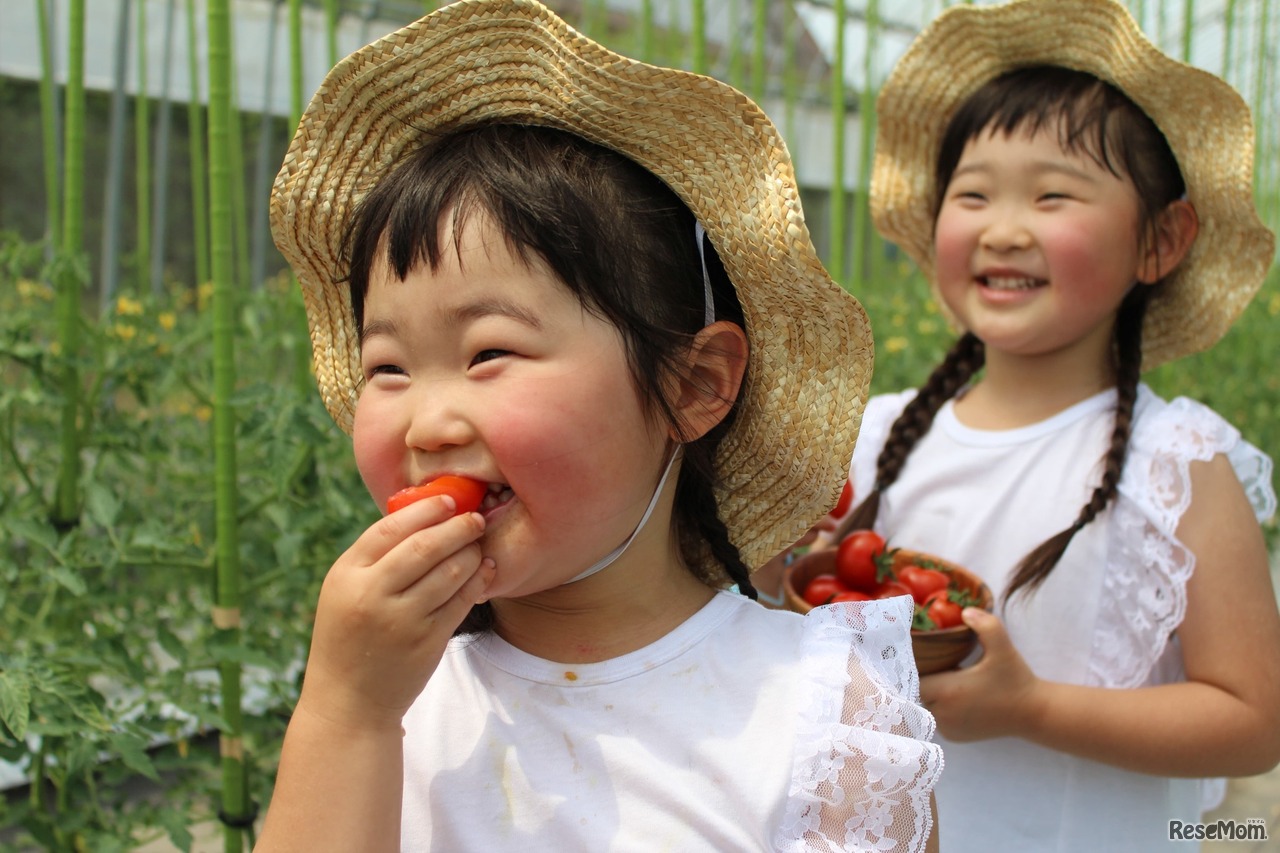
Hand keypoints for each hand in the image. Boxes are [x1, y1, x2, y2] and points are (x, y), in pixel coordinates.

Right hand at [297, 496, 495, 732]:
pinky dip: (477, 580)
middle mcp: (372, 595)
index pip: (390, 528)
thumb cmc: (349, 636)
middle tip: (475, 519)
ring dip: (471, 553)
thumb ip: (375, 558)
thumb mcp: (344, 591)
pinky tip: (484, 570)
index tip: (448, 500)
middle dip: (457, 527)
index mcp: (347, 575)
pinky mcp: (427, 641)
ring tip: (478, 544)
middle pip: (425, 546)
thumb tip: (424, 516)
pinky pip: (461, 601)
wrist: (348, 702)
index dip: (425, 510)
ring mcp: (402, 620)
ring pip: (449, 572)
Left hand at [918, 608, 1041, 741]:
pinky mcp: (955, 736)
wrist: (1033, 713)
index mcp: (948, 692)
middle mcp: (943, 714)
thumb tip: (965, 611)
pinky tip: (955, 695)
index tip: (925, 654)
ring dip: (933, 693)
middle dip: (925, 677)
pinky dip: (941, 707)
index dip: (915, 666)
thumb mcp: (1003, 648)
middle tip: (937, 663)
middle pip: (918, 692)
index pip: (913, 678)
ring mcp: (948, 728)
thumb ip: (986, 625)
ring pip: (926, 705)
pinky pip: (937, 718)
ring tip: (947, 677)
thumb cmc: (1015, 679)